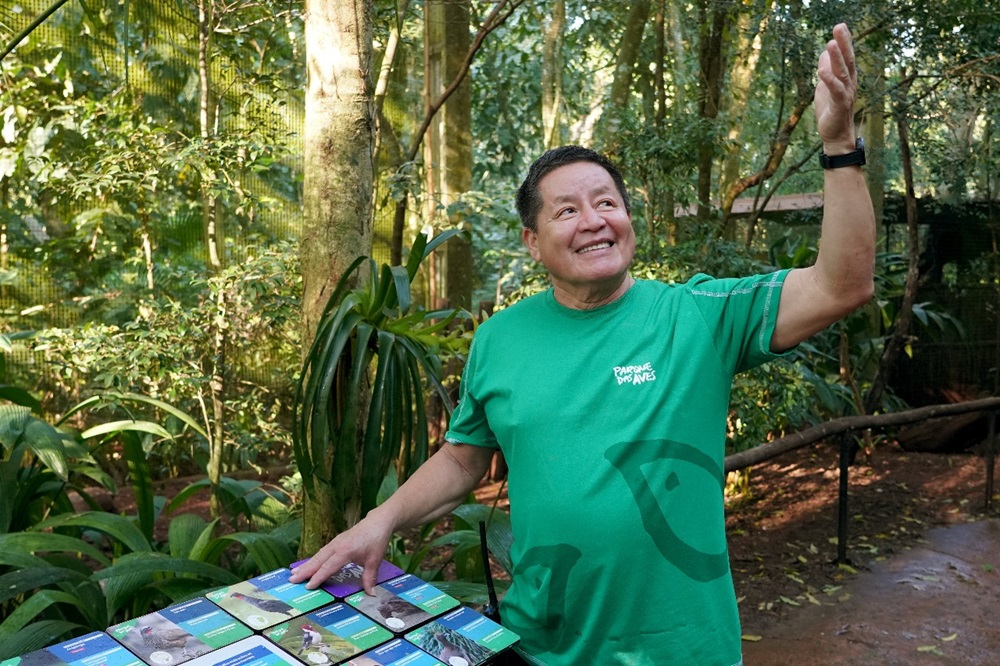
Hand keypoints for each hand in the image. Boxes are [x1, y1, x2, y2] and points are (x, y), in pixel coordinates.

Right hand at [288, 509, 394, 594]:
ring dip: (306, 565)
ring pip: (318, 555)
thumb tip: (371, 594)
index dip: (318, 577)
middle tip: (291, 580)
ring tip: (293, 574)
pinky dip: (313, 559)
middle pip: (318, 560)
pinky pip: (322, 552)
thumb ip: (370, 578)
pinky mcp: (336, 541)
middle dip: (304, 571)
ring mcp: (335, 542)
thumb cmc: (376, 540)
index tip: (308, 586)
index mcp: (345, 551)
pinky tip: (308, 565)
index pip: (329, 566)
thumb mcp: (375, 560)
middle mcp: (337, 546)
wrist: (378, 522)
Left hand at [815, 23, 858, 153]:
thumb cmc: (831, 111)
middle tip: (839, 27)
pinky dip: (829, 80)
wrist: (836, 136)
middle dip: (843, 43)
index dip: (844, 42)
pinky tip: (821, 70)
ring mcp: (846, 94)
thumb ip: (826, 70)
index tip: (840, 26)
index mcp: (846, 78)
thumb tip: (824, 53)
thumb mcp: (825, 87)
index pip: (846, 57)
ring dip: (836, 58)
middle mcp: (849, 83)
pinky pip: (835, 90)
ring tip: (830, 43)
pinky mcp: (839, 105)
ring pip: (842, 73)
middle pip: (847, 60)